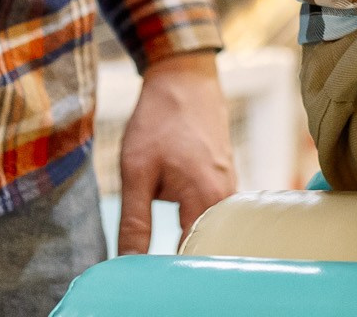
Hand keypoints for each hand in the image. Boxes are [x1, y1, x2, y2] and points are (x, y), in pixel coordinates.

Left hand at [116, 51, 238, 253]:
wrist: (184, 78)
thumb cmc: (159, 121)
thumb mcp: (136, 172)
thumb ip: (134, 222)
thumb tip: (126, 263)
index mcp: (206, 199)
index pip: (194, 256)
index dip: (171, 272)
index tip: (148, 278)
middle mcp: (227, 198)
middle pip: (208, 247)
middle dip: (182, 262)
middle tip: (153, 271)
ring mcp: (230, 188)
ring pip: (211, 231)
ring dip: (189, 242)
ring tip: (162, 253)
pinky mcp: (226, 179)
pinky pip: (213, 214)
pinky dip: (195, 224)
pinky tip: (177, 223)